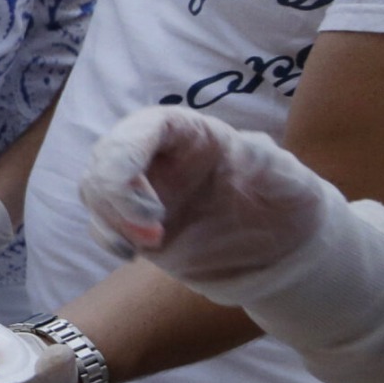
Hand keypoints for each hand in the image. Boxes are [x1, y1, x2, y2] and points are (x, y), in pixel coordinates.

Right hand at [79, 106, 383, 382]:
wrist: (285, 248)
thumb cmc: (288, 202)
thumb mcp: (288, 178)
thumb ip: (265, 161)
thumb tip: (247, 148)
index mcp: (190, 134)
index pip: (143, 128)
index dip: (128, 159)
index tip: (150, 208)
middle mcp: (158, 156)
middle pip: (107, 157)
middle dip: (115, 196)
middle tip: (154, 238)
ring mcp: (143, 189)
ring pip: (95, 188)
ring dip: (110, 218)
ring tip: (153, 246)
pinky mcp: (136, 223)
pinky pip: (101, 222)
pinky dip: (108, 237)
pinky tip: (134, 253)